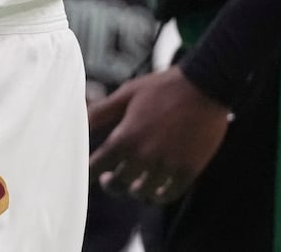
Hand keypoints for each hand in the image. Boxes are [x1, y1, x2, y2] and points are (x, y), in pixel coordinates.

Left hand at [87, 67, 230, 205]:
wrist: (204, 85)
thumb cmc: (162, 88)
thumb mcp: (126, 94)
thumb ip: (100, 112)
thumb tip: (76, 121)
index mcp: (126, 136)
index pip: (97, 166)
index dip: (90, 171)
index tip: (88, 172)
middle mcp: (144, 155)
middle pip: (118, 185)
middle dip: (111, 184)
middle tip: (109, 179)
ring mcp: (168, 165)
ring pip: (143, 193)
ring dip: (135, 189)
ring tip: (133, 183)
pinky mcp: (189, 170)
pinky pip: (169, 194)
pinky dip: (158, 196)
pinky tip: (154, 190)